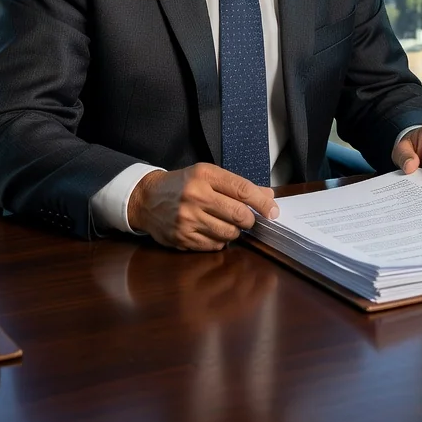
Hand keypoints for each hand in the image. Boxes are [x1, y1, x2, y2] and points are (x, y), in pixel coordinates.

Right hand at [127, 163, 278, 251]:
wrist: (147, 199)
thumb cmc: (183, 184)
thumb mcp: (208, 175)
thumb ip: (238, 185)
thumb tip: (268, 196)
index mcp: (205, 175)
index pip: (243, 189)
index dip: (263, 203)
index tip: (274, 211)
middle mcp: (196, 196)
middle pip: (239, 214)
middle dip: (250, 220)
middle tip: (249, 219)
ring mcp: (187, 219)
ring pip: (229, 233)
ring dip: (235, 231)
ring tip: (228, 224)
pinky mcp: (182, 238)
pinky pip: (214, 245)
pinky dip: (220, 241)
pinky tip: (213, 231)